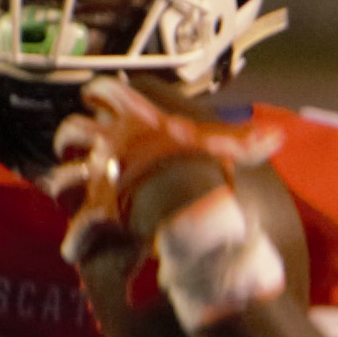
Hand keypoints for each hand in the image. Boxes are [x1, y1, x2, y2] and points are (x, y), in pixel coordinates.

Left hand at [44, 78, 282, 262]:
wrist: (179, 197)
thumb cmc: (200, 167)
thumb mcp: (223, 148)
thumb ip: (244, 144)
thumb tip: (275, 139)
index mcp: (134, 120)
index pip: (105, 91)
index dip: (98, 94)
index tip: (95, 97)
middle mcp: (108, 143)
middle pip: (73, 129)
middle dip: (70, 140)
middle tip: (76, 148)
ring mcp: (96, 176)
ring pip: (62, 172)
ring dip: (63, 182)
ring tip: (69, 190)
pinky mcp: (93, 209)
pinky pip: (75, 224)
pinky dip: (75, 236)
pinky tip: (77, 245)